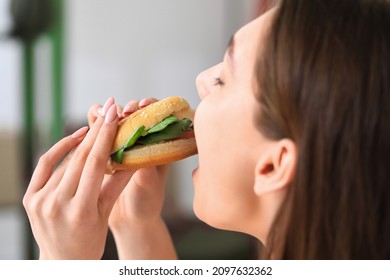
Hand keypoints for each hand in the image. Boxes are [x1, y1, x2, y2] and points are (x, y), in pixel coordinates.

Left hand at [23, 99, 133, 258]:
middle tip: (109, 107)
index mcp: (80, 210)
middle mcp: (55, 204)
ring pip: (65, 160)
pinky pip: (45, 165)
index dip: (105, 136)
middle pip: (79, 157)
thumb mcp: (106, 213)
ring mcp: (39, 200)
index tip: (114, 113)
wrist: (62, 261)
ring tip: (98, 125)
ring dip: (83, 140)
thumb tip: (134, 157)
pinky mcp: (29, 198)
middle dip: (97, 130)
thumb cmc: (90, 240)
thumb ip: (118, 183)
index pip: (94, 164)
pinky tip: (75, 138)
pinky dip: (60, 149)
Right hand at [88, 98, 175, 258]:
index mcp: (159, 144)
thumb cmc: (146, 202)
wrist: (130, 220)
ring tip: (101, 113)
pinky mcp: (105, 152)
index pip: (157, 116)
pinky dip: (92, 128)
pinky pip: (98, 135)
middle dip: (128, 108)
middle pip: (135, 114)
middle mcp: (142, 141)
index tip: (143, 106)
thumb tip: (137, 148)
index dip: (151, 106)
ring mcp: (123, 145)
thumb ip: (144, 167)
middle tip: (123, 111)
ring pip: (115, 122)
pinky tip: (87, 128)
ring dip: (107, 115)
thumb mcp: (148, 185)